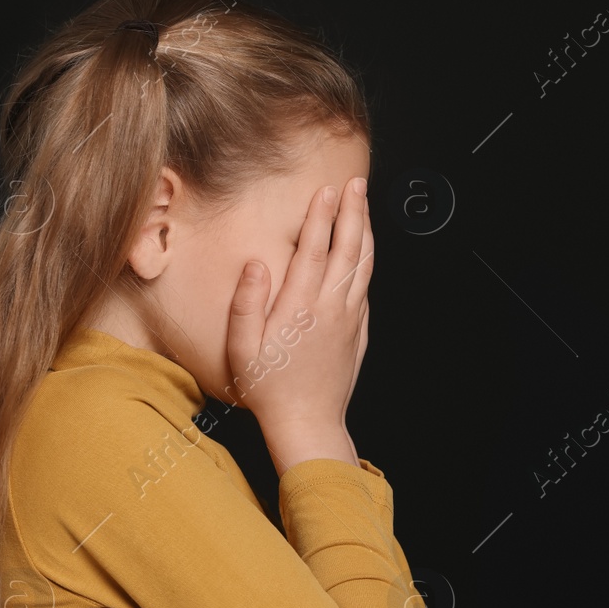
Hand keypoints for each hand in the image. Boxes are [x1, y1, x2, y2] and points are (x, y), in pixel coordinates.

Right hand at [225, 175, 372, 439]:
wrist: (307, 423)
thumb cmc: (268, 388)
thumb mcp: (241, 349)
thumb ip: (247, 303)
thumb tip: (257, 263)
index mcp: (300, 307)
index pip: (314, 249)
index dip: (320, 216)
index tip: (325, 190)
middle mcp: (330, 308)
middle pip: (347, 249)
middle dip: (352, 213)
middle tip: (355, 184)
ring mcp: (348, 320)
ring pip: (362, 267)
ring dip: (365, 233)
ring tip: (364, 207)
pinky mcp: (357, 333)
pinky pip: (365, 289)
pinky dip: (367, 263)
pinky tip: (364, 253)